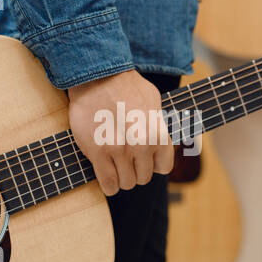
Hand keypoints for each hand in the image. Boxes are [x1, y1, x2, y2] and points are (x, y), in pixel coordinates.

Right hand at [68, 69, 173, 194]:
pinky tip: (107, 178)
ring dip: (121, 178)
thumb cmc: (126, 86)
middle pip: (143, 177)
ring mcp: (119, 150)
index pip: (163, 168)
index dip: (153, 164)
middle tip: (125, 160)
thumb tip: (162, 140)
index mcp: (158, 134)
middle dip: (135, 171)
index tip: (144, 159)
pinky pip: (108, 183)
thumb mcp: (155, 101)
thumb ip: (159, 125)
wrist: (97, 76)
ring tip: (115, 166)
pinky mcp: (98, 153)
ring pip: (126, 183)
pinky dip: (109, 185)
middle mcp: (141, 145)